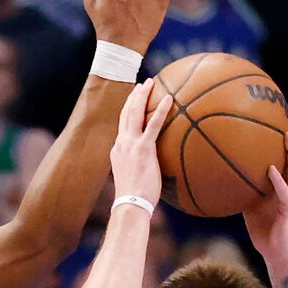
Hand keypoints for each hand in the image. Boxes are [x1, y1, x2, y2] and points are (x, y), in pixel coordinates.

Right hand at [109, 81, 168, 205]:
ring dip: (142, 96)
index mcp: (118, 151)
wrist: (130, 205)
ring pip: (134, 113)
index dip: (127, 109)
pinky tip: (169, 98)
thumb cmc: (135, 199)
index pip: (122, 125)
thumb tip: (153, 168)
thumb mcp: (134, 178)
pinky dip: (160, 110)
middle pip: (125, 113)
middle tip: (142, 84)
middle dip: (134, 97)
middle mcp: (121, 144)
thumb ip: (140, 167)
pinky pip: (153, 125)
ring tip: (151, 82)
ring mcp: (130, 145)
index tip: (133, 98)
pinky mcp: (143, 149)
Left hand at [243, 111, 287, 267]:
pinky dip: (277, 180)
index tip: (284, 116)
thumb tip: (227, 179)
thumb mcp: (252, 209)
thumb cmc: (266, 235)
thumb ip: (246, 193)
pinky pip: (283, 192)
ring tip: (286, 134)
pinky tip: (271, 170)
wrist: (279, 258)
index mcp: (286, 185)